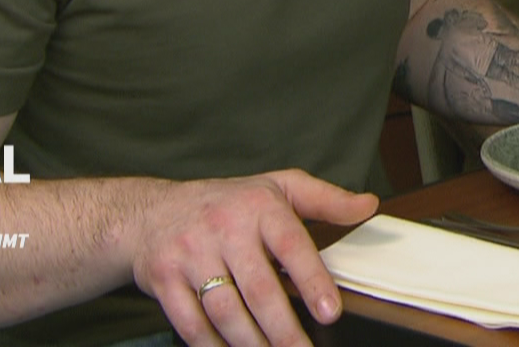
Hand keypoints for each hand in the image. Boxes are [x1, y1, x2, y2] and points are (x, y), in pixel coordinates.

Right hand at [129, 169, 377, 346]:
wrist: (150, 213)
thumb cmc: (226, 203)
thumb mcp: (278, 188)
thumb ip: (326, 200)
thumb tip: (368, 206)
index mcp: (258, 207)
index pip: (291, 244)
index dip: (312, 280)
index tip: (331, 312)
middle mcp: (223, 229)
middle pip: (258, 289)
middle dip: (284, 330)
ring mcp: (190, 255)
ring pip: (225, 311)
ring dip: (252, 343)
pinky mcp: (164, 280)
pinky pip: (191, 323)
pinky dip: (212, 346)